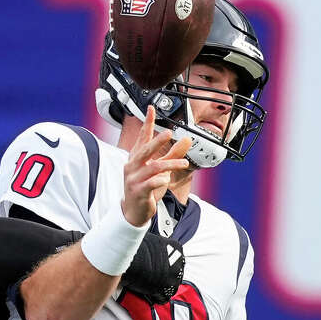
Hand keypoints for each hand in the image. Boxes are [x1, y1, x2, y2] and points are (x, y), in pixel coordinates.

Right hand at [121, 106, 191, 226]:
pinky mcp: (138, 192)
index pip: (142, 138)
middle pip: (144, 150)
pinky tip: (166, 179)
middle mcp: (133, 166)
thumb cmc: (146, 188)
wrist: (133, 211)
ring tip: (183, 163)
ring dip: (169, 164)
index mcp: (137, 158)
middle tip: (168, 132)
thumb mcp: (161, 169)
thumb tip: (187, 140)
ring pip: (152, 168)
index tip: (151, 109)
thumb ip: (173, 155)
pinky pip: (150, 184)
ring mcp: (134, 179)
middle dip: (156, 141)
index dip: (147, 123)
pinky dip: (159, 181)